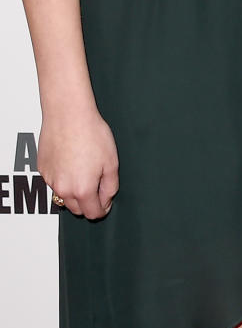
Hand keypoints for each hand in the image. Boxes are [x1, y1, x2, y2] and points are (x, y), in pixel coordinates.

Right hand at [40, 104, 118, 219]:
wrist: (68, 114)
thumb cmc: (91, 133)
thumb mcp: (112, 162)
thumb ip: (110, 186)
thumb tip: (106, 199)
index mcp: (83, 190)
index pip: (92, 213)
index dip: (103, 209)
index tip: (106, 203)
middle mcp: (64, 189)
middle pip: (76, 209)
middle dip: (88, 202)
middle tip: (97, 185)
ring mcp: (51, 180)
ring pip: (64, 196)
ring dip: (74, 190)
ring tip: (84, 168)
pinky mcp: (42, 169)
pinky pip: (54, 181)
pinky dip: (63, 177)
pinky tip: (71, 160)